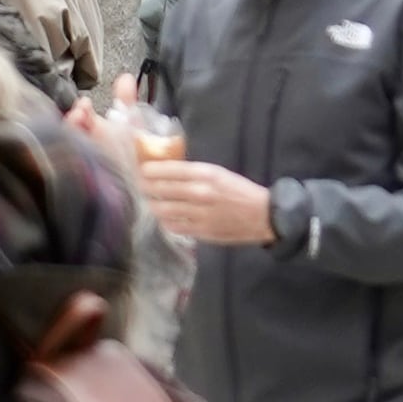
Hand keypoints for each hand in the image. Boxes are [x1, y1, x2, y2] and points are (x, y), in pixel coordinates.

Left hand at [152, 161, 276, 246]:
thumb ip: (195, 173)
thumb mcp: (219, 173)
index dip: (152, 170)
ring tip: (150, 202)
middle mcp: (200, 193)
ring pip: (164, 210)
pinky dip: (165, 221)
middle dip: (147, 187)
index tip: (142, 170)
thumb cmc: (240, 190)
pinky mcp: (200, 232)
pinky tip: (165, 217)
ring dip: (153, 205)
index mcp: (207, 174)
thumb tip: (169, 171)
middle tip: (140, 186)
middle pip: (163, 189)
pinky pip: (174, 226)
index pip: (171, 170)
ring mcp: (199, 214)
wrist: (262, 215)